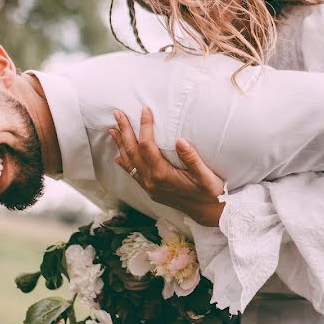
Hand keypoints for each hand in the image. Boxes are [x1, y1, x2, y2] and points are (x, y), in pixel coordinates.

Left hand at [109, 107, 225, 226]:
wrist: (209, 214)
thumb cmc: (210, 193)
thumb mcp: (205, 176)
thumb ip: (192, 159)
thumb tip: (180, 141)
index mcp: (162, 175)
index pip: (147, 146)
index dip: (144, 126)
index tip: (145, 110)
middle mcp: (151, 181)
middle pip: (132, 152)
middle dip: (125, 131)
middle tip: (118, 114)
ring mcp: (149, 187)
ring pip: (130, 162)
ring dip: (121, 145)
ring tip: (113, 129)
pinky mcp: (151, 190)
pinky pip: (133, 174)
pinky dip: (125, 163)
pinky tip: (119, 157)